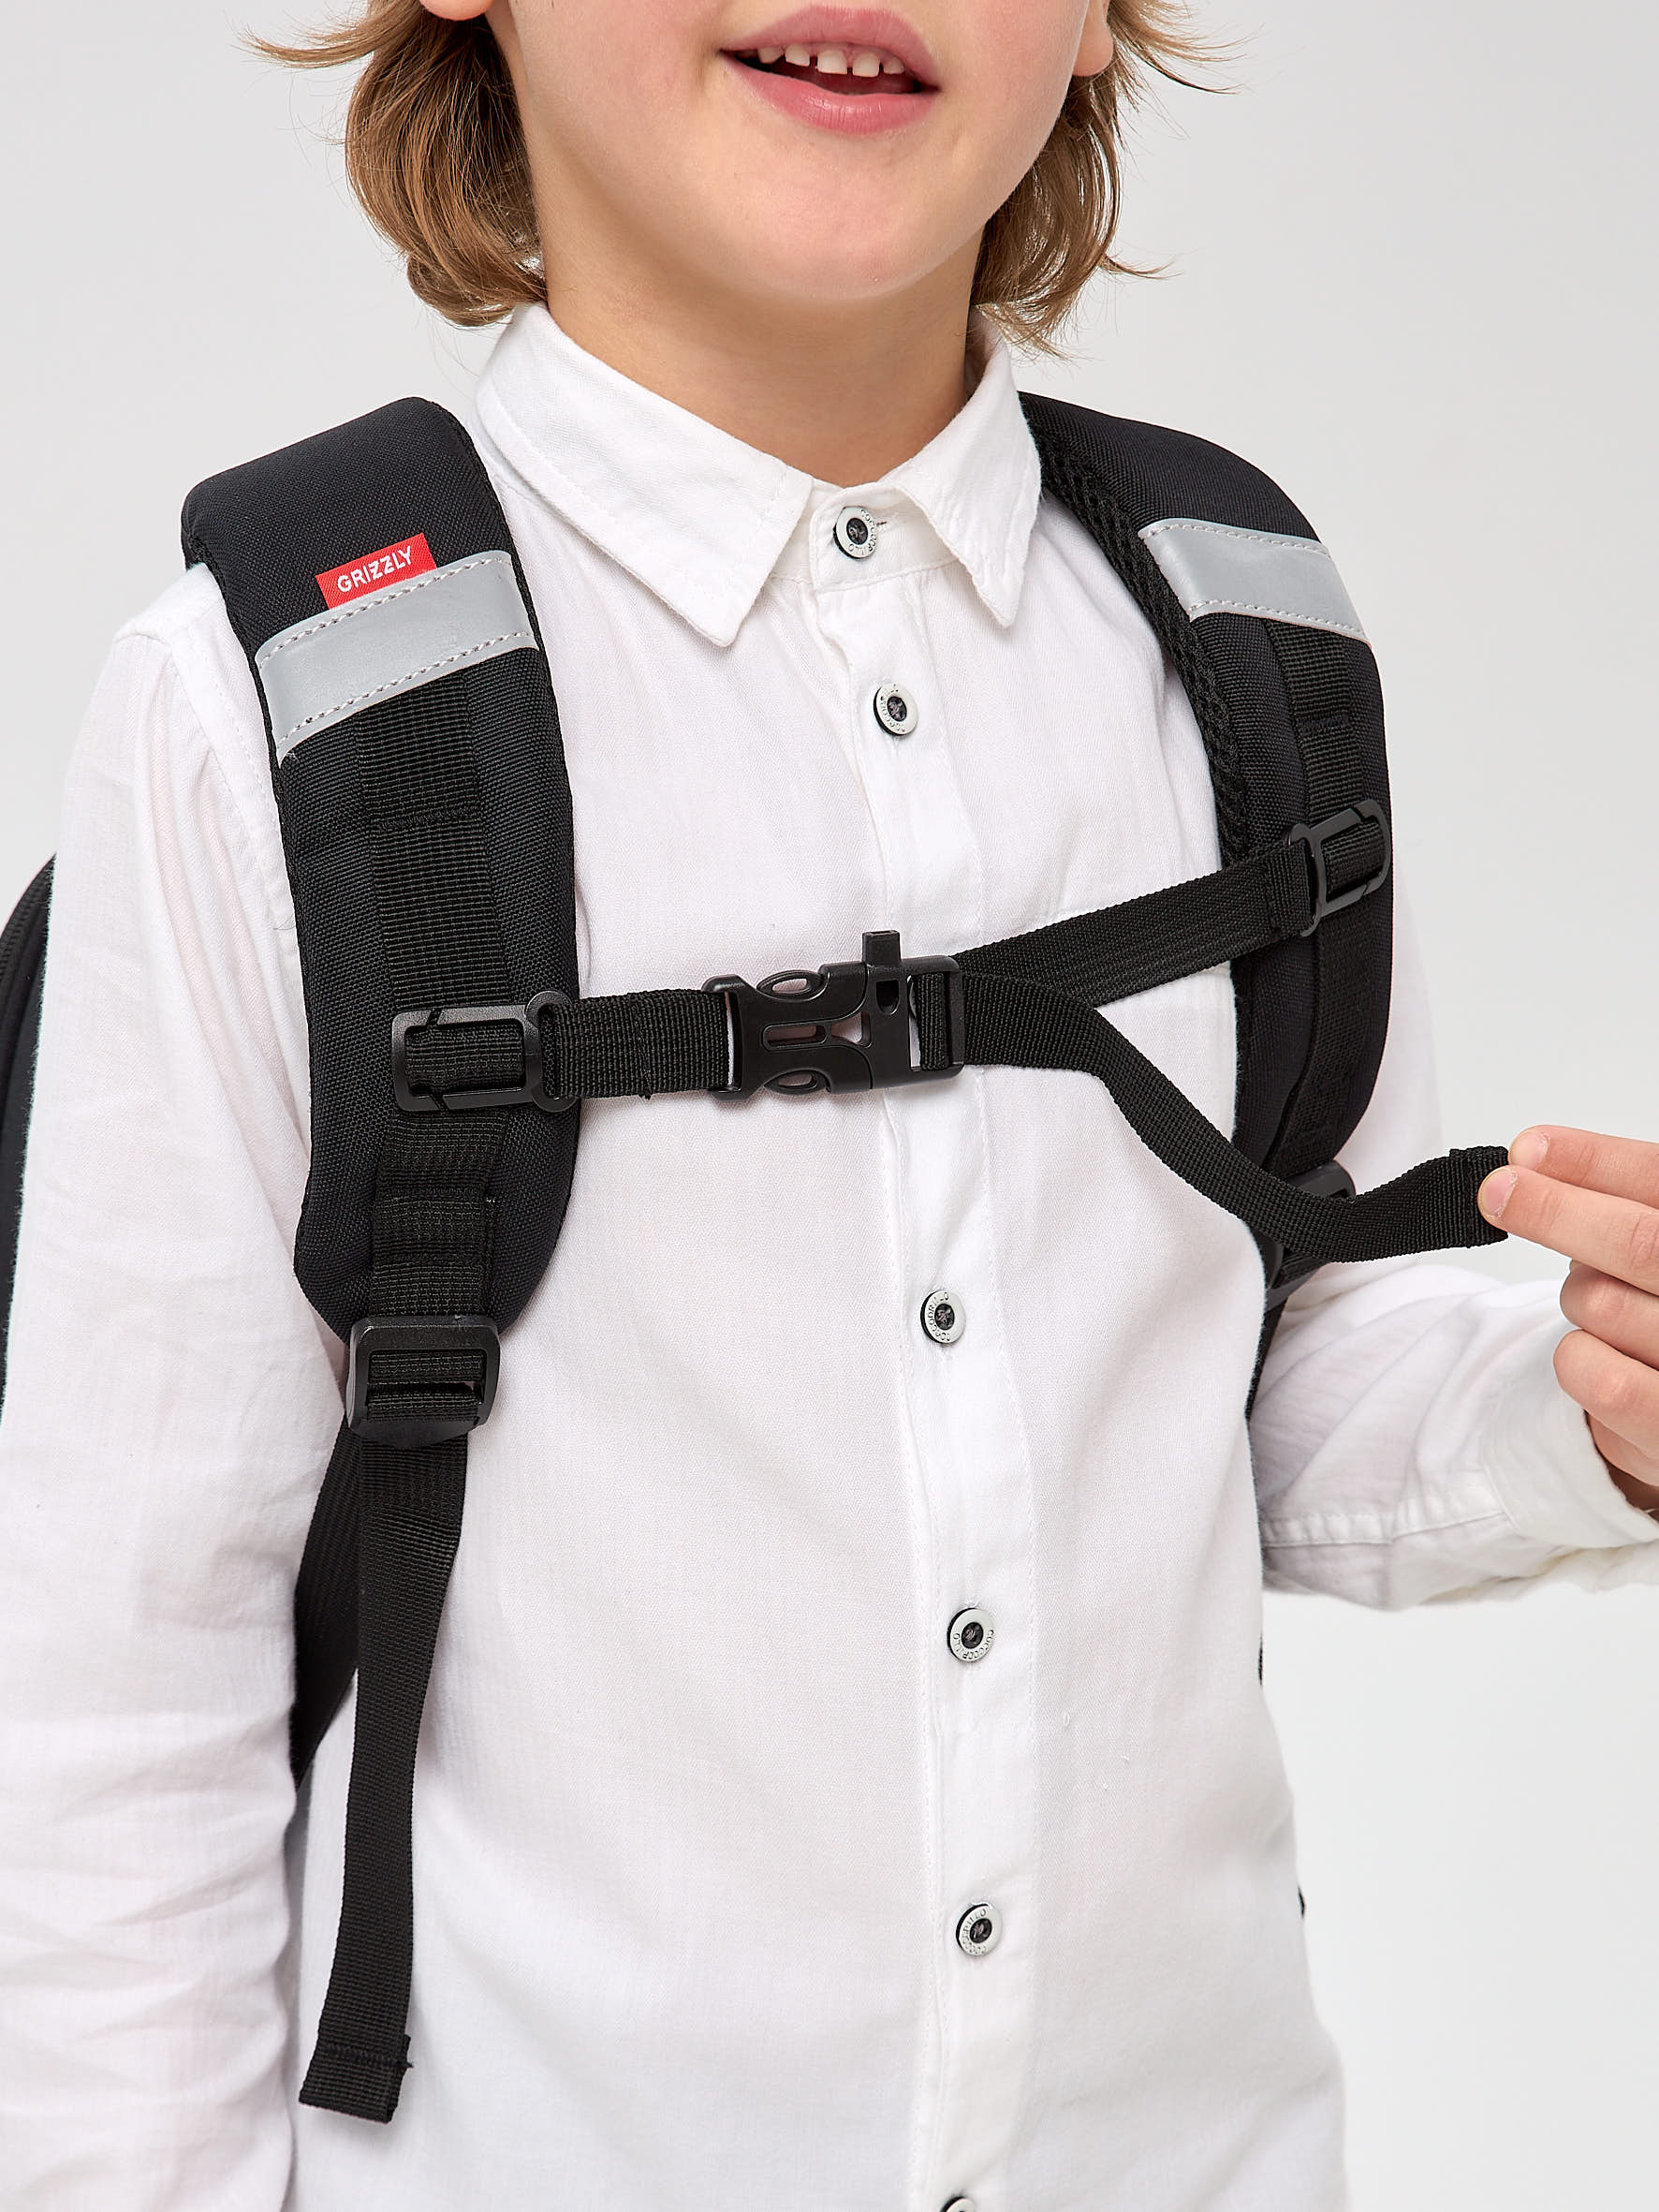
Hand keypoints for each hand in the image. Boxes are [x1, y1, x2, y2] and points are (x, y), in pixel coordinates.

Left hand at [1478, 1127, 1658, 1515]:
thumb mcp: (1654, 1251)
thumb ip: (1620, 1201)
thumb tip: (1531, 1158)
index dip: (1593, 1161)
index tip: (1527, 1148)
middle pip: (1637, 1243)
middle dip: (1554, 1211)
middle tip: (1497, 1193)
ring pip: (1598, 1305)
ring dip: (1577, 1300)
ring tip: (1608, 1311)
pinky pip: (1588, 1373)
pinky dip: (1576, 1359)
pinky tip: (1605, 1362)